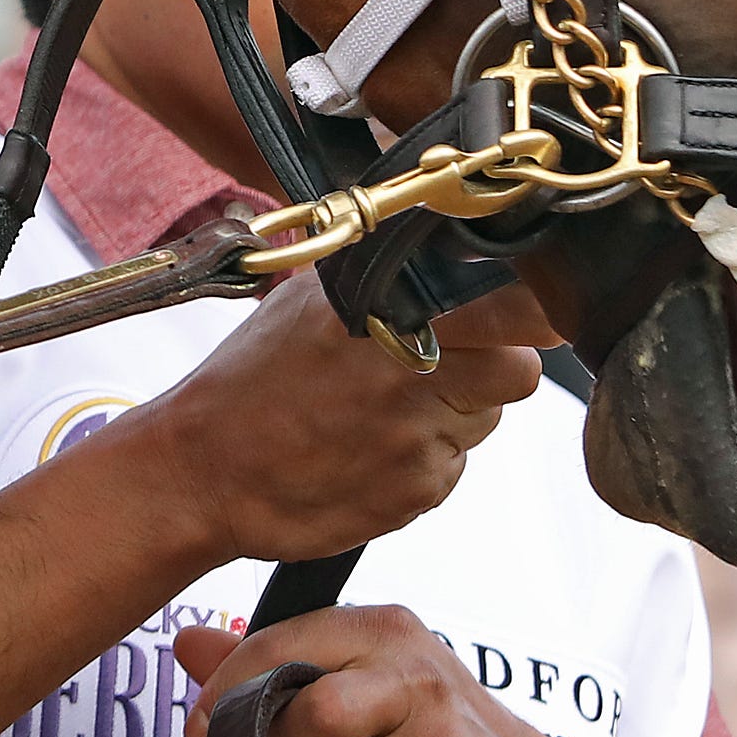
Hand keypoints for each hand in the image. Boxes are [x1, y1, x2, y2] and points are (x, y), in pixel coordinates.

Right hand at [138, 276, 551, 568]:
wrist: (204, 471)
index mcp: (393, 311)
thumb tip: (441, 243)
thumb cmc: (250, 379)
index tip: (531, 312)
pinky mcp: (416, 493)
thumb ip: (382, 272)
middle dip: (496, 367)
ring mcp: (419, 439)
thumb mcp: (308, 297)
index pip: (515, 311)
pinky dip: (424, 461)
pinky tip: (372, 449)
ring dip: (456, 414)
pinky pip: (451, 469)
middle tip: (449, 364)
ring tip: (387, 409)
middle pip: (518, 371)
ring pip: (485, 421)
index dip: (532, 314)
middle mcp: (414, 372)